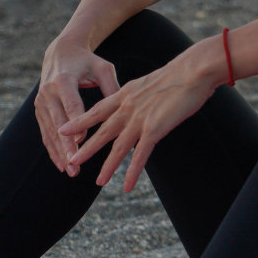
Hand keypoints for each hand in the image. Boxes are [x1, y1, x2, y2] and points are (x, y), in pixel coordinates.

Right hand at [36, 39, 121, 176]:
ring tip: (70, 171)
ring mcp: (40, 103)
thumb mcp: (102, 68)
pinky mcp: (39, 110)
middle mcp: (48, 92)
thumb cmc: (87, 61)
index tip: (82, 142)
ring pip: (50, 132)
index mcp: (63, 80)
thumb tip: (128, 109)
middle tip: (75, 164)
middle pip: (58, 124)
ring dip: (59, 153)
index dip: (76, 124)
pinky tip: (61, 164)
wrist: (60, 53)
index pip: (71, 105)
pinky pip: (45, 133)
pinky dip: (52, 149)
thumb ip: (112, 87)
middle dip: (66, 146)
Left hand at [59, 47, 219, 191]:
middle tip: (71, 161)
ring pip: (118, 148)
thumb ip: (143, 94)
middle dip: (86, 148)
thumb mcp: (152, 82)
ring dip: (108, 166)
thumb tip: (143, 101)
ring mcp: (140, 119)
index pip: (98, 110)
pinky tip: (127, 186)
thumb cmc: (181, 73)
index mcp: (126, 93)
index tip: (64, 130)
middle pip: (102, 131)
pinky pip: (140, 156)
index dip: (80, 121)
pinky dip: (133, 172)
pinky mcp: (154, 129)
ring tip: (98, 182)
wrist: (194, 71)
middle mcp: (128, 107)